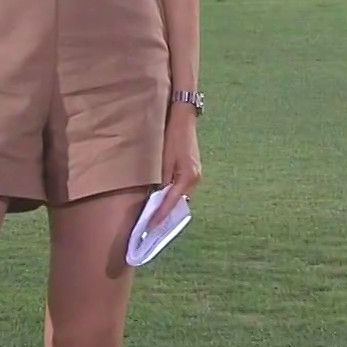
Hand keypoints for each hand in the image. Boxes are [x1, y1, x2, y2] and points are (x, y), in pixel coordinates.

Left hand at [148, 106, 202, 230]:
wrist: (183, 118)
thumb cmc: (171, 136)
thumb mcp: (162, 160)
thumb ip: (161, 181)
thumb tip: (155, 198)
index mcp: (187, 177)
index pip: (171, 203)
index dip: (160, 216)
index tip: (150, 228)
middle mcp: (195, 179)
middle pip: (179, 203)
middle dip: (166, 214)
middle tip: (150, 226)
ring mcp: (196, 175)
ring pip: (181, 197)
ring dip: (169, 205)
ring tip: (154, 215)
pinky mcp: (194, 171)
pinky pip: (183, 189)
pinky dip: (173, 195)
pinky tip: (163, 199)